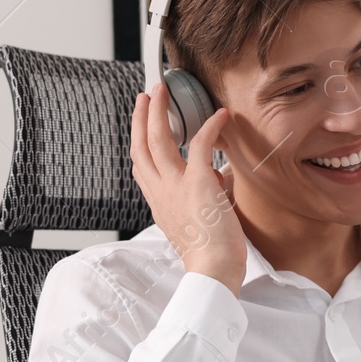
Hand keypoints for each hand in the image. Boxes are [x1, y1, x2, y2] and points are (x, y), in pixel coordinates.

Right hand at [130, 81, 246, 296]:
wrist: (213, 270)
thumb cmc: (211, 254)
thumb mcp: (198, 222)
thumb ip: (203, 196)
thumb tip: (216, 176)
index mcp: (159, 203)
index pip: (142, 168)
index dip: (139, 144)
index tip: (141, 127)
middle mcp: (160, 192)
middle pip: (141, 147)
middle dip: (141, 118)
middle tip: (146, 96)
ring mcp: (175, 186)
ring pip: (158, 140)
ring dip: (159, 112)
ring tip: (162, 91)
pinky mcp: (197, 183)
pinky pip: (200, 145)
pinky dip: (211, 127)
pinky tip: (221, 114)